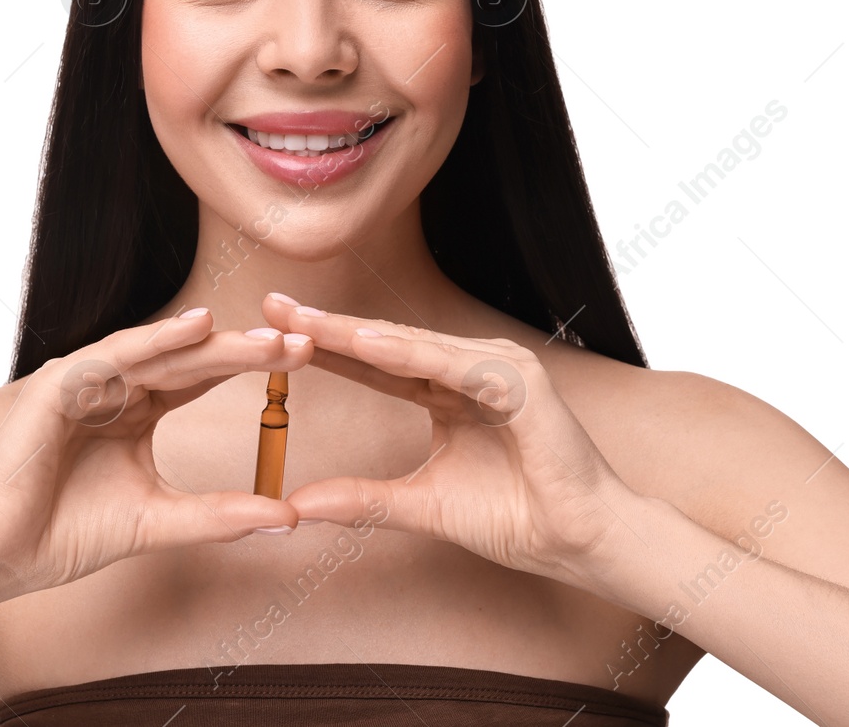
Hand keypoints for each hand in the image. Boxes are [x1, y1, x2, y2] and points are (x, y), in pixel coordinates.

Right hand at [0, 309, 312, 602]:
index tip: (305, 361)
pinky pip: (114, 356)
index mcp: (137, 411)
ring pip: (160, 351)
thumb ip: (219, 515)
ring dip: (214, 342)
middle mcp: (115, 388)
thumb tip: (287, 517)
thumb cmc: (66, 534)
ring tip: (265, 337)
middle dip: (246, 349)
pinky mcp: (58, 385)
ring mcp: (86, 382)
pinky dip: (156, 340)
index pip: (202, 378)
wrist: (1, 555)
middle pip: (190, 358)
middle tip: (301, 341)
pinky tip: (197, 328)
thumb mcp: (160, 521)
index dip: (251, 367)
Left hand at [261, 294, 641, 592]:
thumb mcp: (421, 506)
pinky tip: (369, 346)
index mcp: (447, 391)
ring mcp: (499, 369)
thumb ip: (363, 500)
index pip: (374, 364)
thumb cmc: (516, 518)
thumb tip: (296, 503)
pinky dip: (411, 354)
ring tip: (307, 322)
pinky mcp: (521, 382)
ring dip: (360, 334)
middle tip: (273, 304)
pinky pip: (454, 365)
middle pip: (387, 343)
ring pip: (415, 347)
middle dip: (328, 326)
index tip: (270, 331)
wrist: (579, 542)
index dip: (324, 347)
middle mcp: (471, 369)